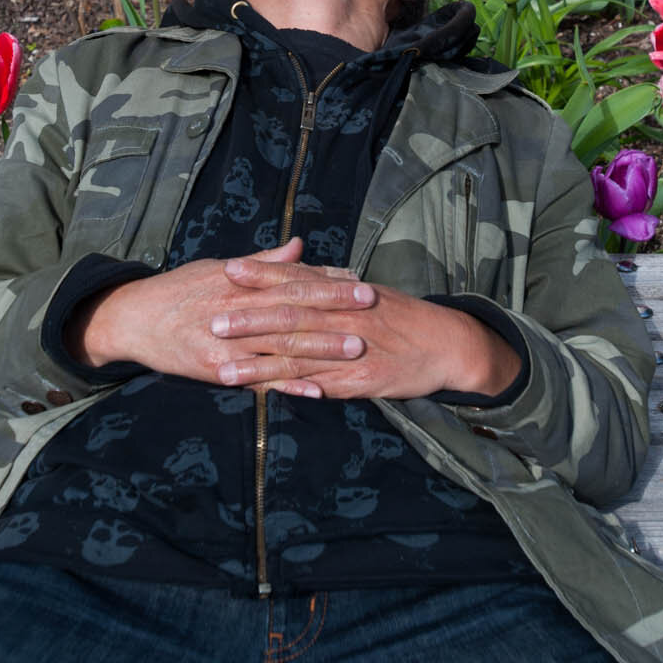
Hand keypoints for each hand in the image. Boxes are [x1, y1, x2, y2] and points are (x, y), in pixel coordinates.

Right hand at [72, 238, 374, 393]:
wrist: (133, 319)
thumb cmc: (179, 289)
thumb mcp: (217, 267)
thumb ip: (263, 262)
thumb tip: (299, 246)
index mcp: (239, 282)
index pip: (291, 280)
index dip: (327, 280)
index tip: (358, 279)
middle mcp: (236, 310)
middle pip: (293, 309)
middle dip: (335, 309)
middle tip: (372, 308)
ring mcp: (227, 343)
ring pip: (281, 346)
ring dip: (322, 348)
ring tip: (358, 348)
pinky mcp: (216, 370)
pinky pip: (259, 381)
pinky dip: (289, 386)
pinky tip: (318, 391)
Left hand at [212, 262, 521, 400]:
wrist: (450, 344)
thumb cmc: (405, 317)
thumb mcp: (369, 292)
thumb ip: (331, 283)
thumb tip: (298, 267)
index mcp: (347, 293)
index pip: (298, 280)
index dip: (263, 274)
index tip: (228, 269)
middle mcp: (348, 317)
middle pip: (292, 317)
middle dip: (250, 320)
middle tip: (212, 321)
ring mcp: (355, 350)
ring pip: (299, 356)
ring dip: (258, 365)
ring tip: (222, 371)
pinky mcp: (364, 380)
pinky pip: (324, 385)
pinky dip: (296, 389)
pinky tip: (267, 395)